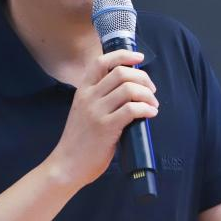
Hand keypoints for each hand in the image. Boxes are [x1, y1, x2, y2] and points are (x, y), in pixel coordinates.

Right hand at [48, 50, 158, 187]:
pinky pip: (131, 110)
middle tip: (151, 90)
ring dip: (147, 95)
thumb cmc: (79, 140)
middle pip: (121, 73)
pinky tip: (150, 114)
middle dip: (142, 78)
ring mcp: (96, 112)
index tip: (139, 58)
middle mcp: (88, 97)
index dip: (123, 56)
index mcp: (83, 90)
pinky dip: (146, 109)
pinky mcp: (106, 128)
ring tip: (153, 105)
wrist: (67, 165)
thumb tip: (128, 90)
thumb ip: (100, 98)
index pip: (101, 62)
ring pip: (128, 90)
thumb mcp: (84, 111)